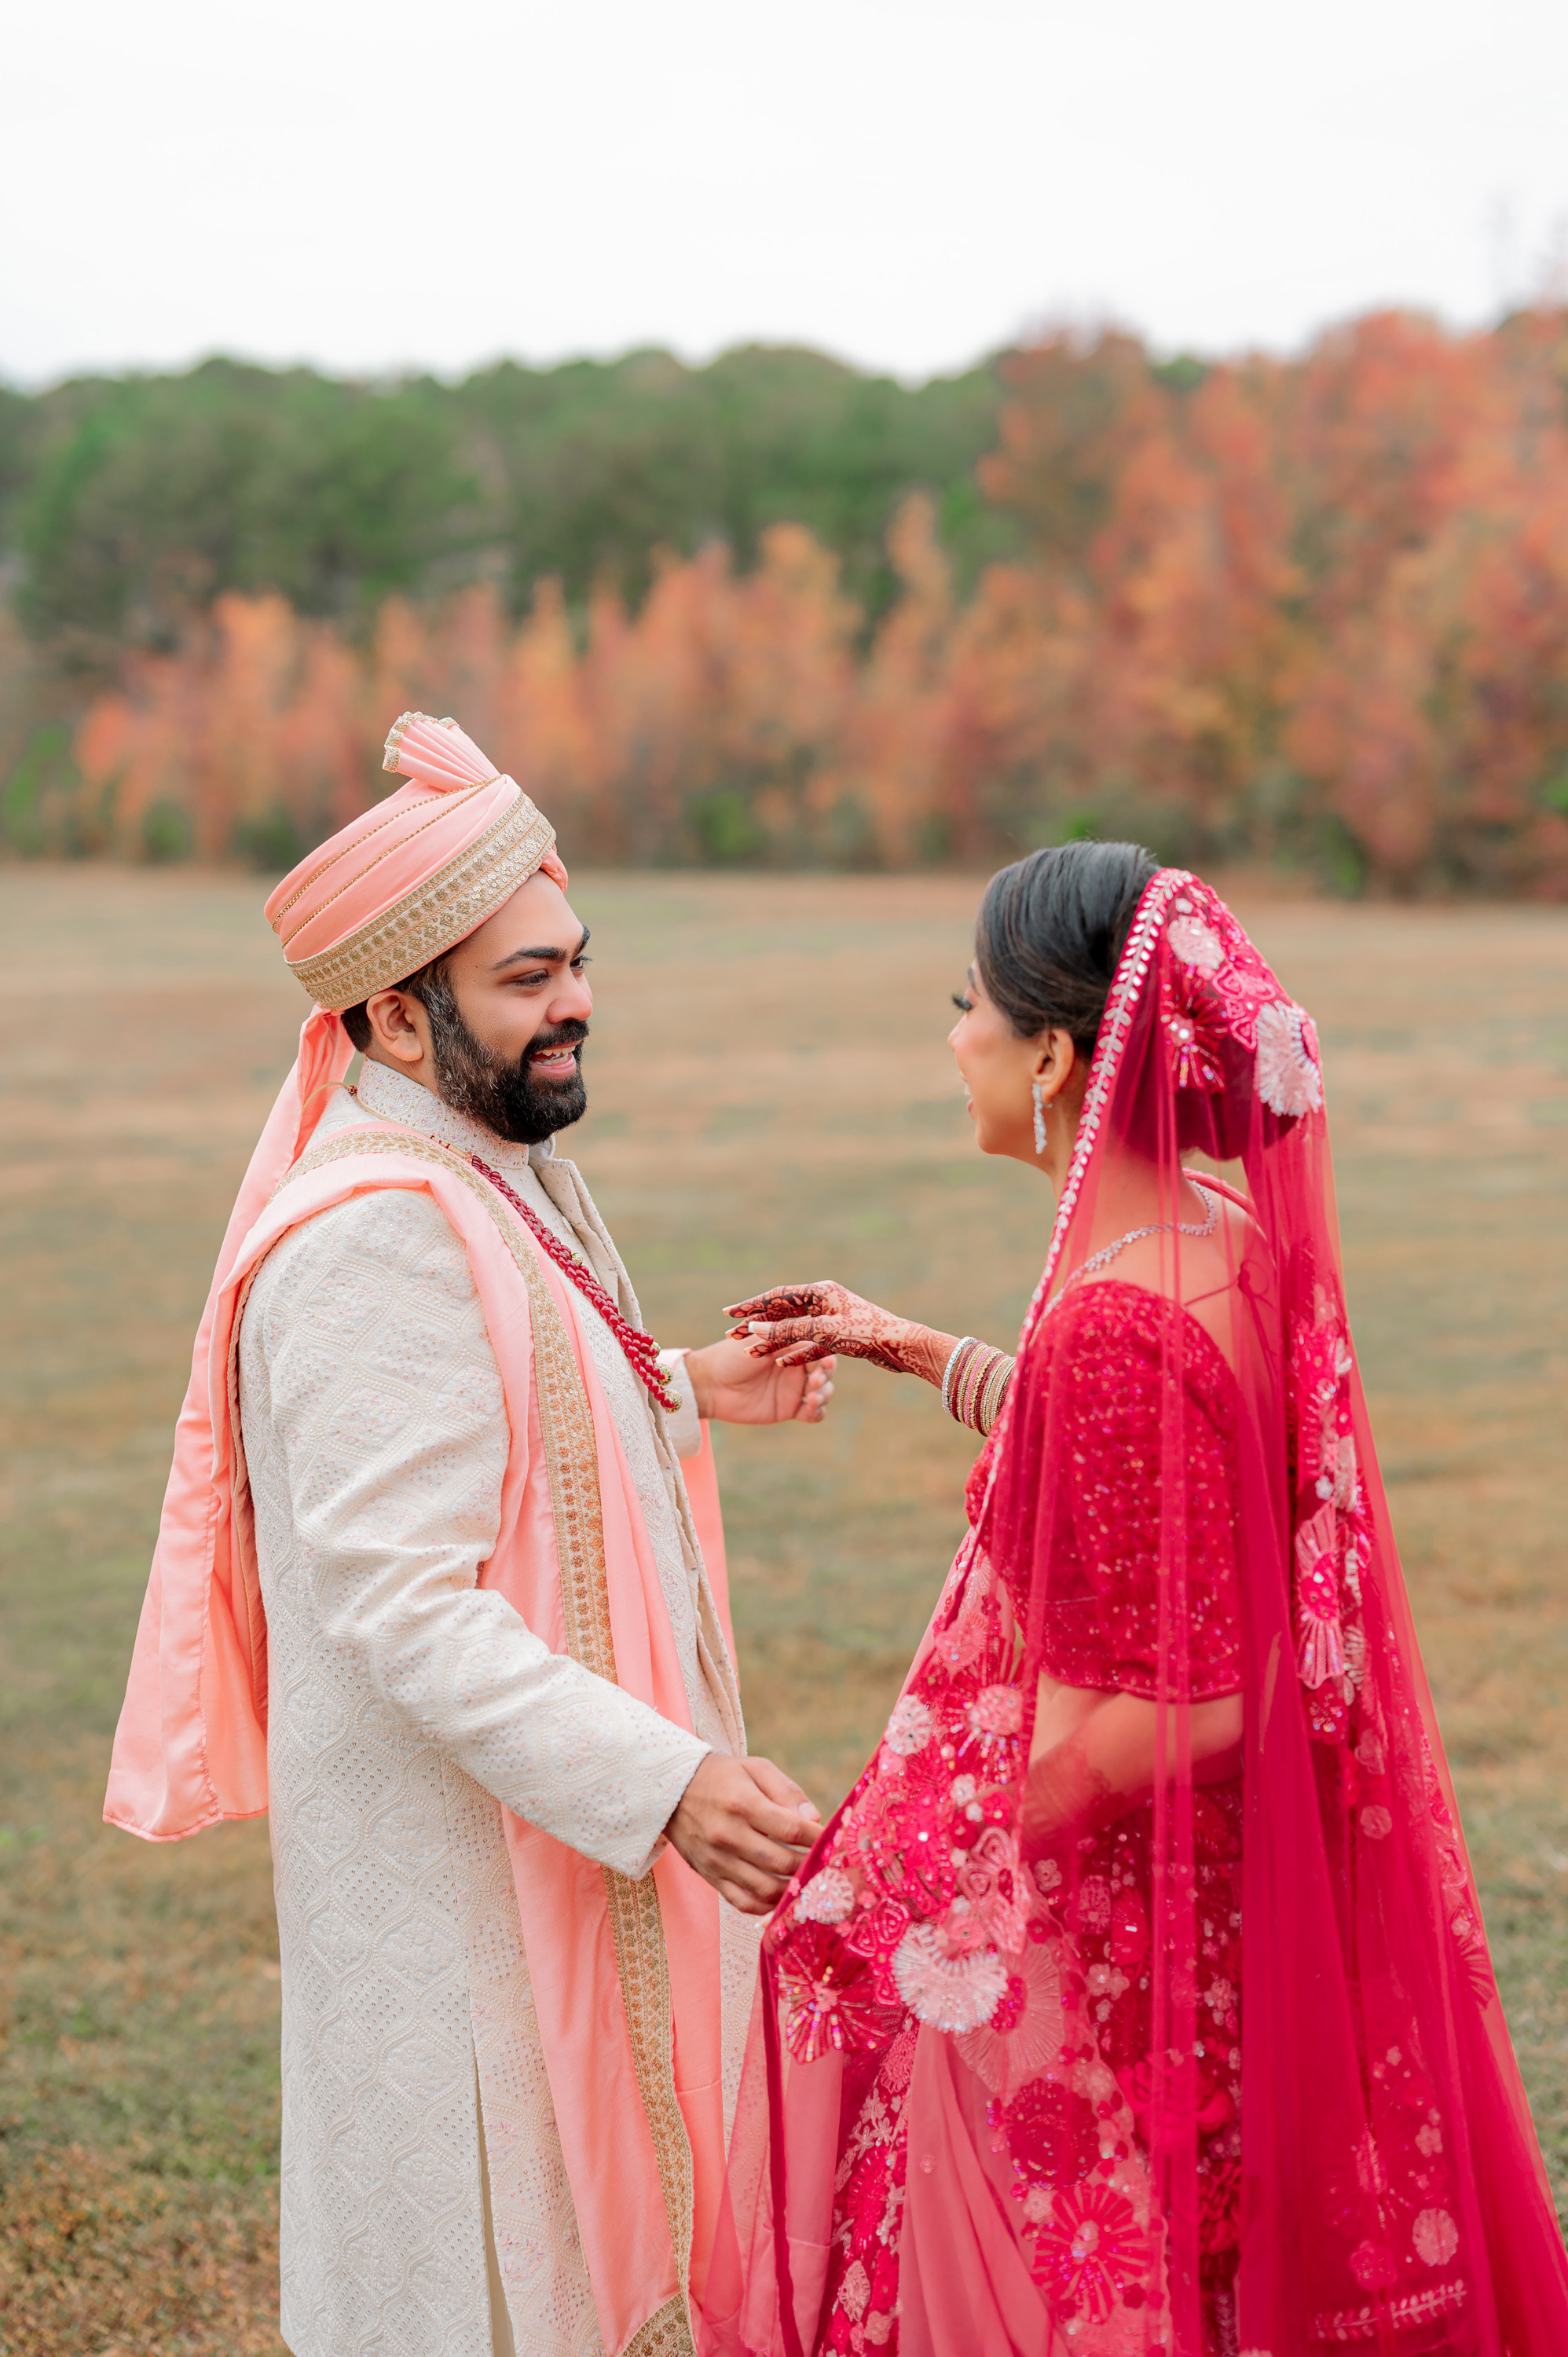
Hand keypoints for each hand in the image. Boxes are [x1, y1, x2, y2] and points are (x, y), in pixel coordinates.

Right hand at [665, 1753, 821, 1915]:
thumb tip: (814, 1818)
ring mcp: (718, 1860)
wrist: (672, 1790)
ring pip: (765, 1889)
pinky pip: (743, 1902)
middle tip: (826, 1865)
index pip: (790, 1829)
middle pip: (781, 1863)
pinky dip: (767, 1906)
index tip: (833, 1840)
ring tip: (808, 1882)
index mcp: (743, 1804)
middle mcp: (728, 1835)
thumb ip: (786, 1790)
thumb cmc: (722, 1776)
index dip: (817, 1838)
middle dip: (810, 1866)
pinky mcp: (710, 1876)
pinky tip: (782, 1896)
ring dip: (792, 1891)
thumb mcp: (755, 1768)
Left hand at [683, 1337, 835, 1423]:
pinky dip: (817, 1411)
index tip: (826, 1360)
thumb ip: (782, 1337)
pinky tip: (811, 1408)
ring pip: (824, 1392)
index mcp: (792, 1346)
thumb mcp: (758, 1342)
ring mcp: (795, 1389)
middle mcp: (797, 1367)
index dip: (825, 1355)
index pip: (819, 1349)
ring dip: (824, 1394)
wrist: (710, 1384)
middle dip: (826, 1375)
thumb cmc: (731, 1357)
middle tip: (816, 1380)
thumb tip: (808, 1329)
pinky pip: (813, 1413)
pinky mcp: (789, 1409)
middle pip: (826, 1371)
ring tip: (813, 1397)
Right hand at [726, 1281, 928, 1374]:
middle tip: (733, 1332)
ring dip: (774, 1340)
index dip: (752, 1305)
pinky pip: (810, 1343)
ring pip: (795, 1329)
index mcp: (821, 1292)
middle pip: (783, 1311)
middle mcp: (825, 1302)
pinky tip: (781, 1364)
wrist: (903, 1346)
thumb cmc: (866, 1333)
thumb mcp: (823, 1332)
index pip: (778, 1296)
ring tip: (750, 1349)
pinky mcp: (840, 1337)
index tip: (730, 1314)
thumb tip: (756, 1329)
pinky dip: (796, 1352)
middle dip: (758, 1323)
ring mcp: (832, 1319)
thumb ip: (788, 1331)